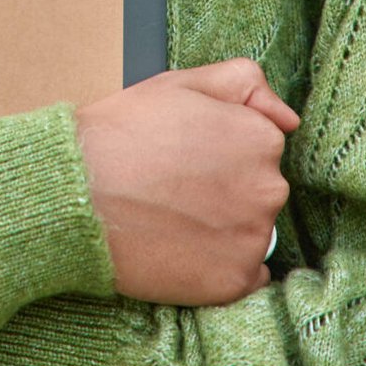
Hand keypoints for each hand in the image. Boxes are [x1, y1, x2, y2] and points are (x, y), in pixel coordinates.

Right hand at [75, 58, 299, 307]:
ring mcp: (252, 238)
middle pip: (259, 190)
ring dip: (223, 227)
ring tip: (172, 218)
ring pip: (251, 231)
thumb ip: (244, 83)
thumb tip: (289, 119)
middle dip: (227, 189)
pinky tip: (183, 250)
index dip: (220, 150)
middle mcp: (268, 188)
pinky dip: (219, 267)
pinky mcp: (233, 282)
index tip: (186, 155)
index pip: (260, 147)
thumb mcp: (181, 83)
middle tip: (174, 187)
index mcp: (261, 138)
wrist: (77, 194)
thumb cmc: (122, 133)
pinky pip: (245, 275)